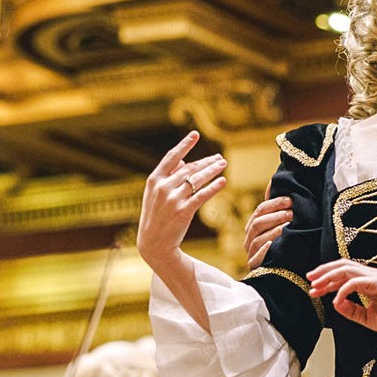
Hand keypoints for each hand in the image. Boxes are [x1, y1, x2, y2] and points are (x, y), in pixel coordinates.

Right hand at [139, 132, 227, 271]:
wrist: (153, 243)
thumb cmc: (155, 216)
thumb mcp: (155, 195)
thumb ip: (168, 177)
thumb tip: (183, 162)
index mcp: (154, 180)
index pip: (171, 157)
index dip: (184, 145)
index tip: (195, 134)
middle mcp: (163, 187)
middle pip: (189, 169)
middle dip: (206, 162)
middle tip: (220, 157)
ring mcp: (173, 199)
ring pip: (197, 180)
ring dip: (212, 170)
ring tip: (223, 164)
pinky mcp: (183, 211)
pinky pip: (202, 195)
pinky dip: (213, 187)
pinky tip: (223, 181)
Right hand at [244, 188, 291, 269]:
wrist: (282, 273)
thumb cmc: (284, 244)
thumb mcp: (281, 225)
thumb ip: (278, 209)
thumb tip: (276, 187)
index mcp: (254, 226)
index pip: (260, 210)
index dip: (274, 203)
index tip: (290, 200)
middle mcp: (249, 238)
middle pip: (258, 223)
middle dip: (275, 216)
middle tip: (292, 213)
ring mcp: (251, 253)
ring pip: (258, 239)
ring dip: (273, 231)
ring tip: (287, 227)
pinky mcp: (254, 267)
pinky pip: (256, 259)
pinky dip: (263, 251)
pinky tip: (272, 245)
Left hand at [306, 259, 376, 333]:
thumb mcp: (368, 318)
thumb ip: (352, 311)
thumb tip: (335, 304)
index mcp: (367, 282)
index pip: (342, 276)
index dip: (326, 281)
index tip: (314, 290)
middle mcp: (369, 276)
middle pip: (341, 266)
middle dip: (323, 273)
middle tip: (310, 281)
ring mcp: (374, 277)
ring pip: (345, 269)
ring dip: (328, 276)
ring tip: (317, 285)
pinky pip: (355, 283)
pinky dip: (342, 290)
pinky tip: (336, 301)